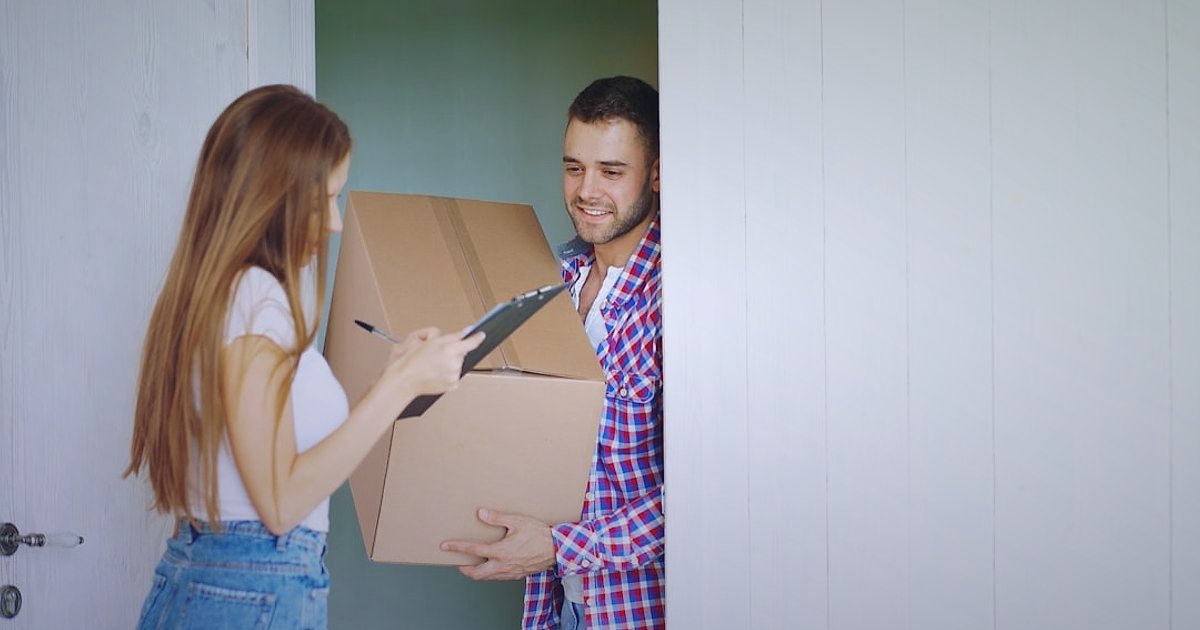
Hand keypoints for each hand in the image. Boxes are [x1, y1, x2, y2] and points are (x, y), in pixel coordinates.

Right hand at [386, 327, 483, 395]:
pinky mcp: (452, 385)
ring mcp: (454, 375)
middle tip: (437, 354)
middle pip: (462, 353)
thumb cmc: (412, 360)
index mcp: (449, 349)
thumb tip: (466, 332)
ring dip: (450, 363)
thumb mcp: (430, 341)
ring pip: (458, 365)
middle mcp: (454, 363)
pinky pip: (454, 376)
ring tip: (433, 365)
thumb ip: (452, 336)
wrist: (404, 379)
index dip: (477, 338)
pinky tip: (436, 373)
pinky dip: (448, 374)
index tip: (481, 335)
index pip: (471, 342)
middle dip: (453, 351)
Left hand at [441, 508, 555, 579]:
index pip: (473, 551)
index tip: (445, 546)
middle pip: (475, 573)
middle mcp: (502, 565)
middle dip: (463, 569)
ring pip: (486, 577)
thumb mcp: (518, 521)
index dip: (457, 548)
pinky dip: (489, 573)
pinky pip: (498, 577)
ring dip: (476, 572)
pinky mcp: (516, 575)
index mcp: (500, 551)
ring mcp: (509, 572)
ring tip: (471, 564)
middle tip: (457, 562)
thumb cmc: (539, 534)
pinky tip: (491, 565)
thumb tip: (482, 514)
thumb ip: (498, 518)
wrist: (557, 549)